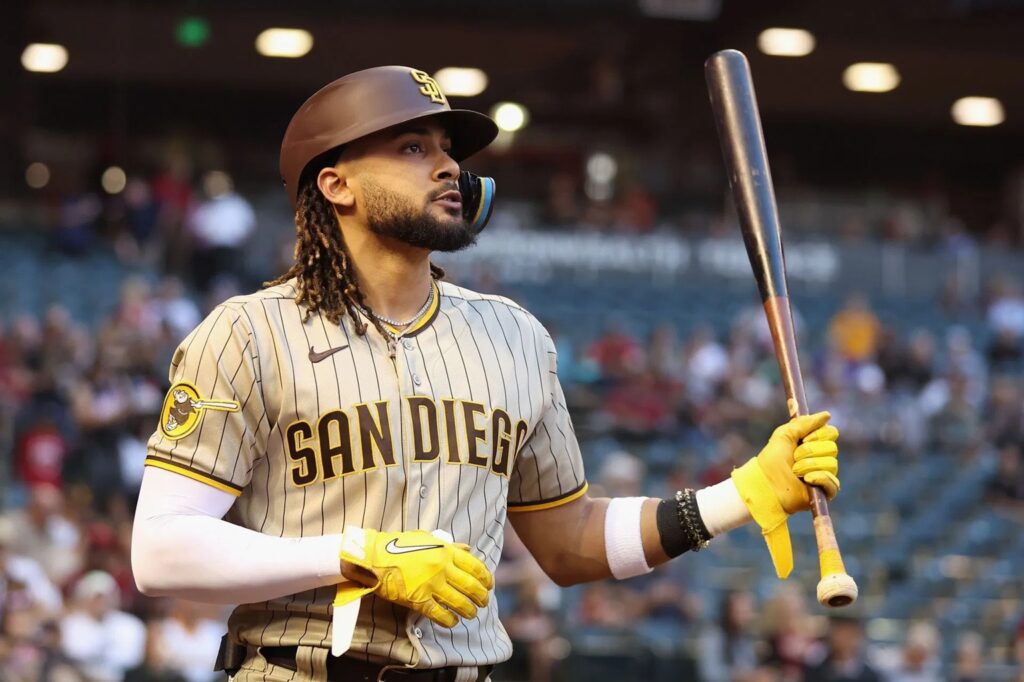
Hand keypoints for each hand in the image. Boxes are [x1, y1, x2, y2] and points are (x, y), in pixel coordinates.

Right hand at [335, 528, 492, 627]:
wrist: (374, 557)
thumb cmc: (398, 545)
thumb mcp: (427, 538)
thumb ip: (449, 545)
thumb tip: (468, 550)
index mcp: (446, 551)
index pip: (475, 566)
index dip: (486, 578)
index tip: (489, 585)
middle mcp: (442, 568)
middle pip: (471, 586)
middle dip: (481, 597)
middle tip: (483, 602)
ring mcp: (431, 585)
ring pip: (459, 603)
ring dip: (469, 611)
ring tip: (471, 614)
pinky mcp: (419, 600)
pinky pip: (440, 614)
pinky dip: (449, 620)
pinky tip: (452, 621)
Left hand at [731, 412, 839, 577]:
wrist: (756, 487)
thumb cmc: (766, 463)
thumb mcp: (783, 438)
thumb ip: (803, 424)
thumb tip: (826, 414)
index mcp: (812, 450)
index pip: (830, 437)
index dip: (819, 437)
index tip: (802, 440)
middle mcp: (819, 465)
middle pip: (832, 450)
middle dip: (811, 451)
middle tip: (794, 460)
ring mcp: (819, 481)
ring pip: (832, 465)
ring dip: (812, 464)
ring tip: (795, 471)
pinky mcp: (817, 498)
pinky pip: (832, 485)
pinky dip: (821, 478)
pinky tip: (806, 478)